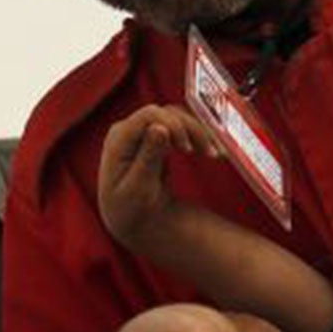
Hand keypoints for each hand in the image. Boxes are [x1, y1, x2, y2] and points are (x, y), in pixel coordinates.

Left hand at [99, 105, 222, 250]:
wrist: (128, 217)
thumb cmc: (129, 207)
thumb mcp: (139, 187)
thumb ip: (148, 157)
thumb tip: (160, 128)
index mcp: (119, 138)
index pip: (150, 115)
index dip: (174, 125)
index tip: (188, 150)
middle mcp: (128, 129)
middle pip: (166, 114)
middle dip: (191, 129)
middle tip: (210, 154)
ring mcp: (140, 131)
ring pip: (176, 118)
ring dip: (197, 132)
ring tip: (213, 155)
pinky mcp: (152, 135)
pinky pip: (178, 127)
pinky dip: (194, 136)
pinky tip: (207, 151)